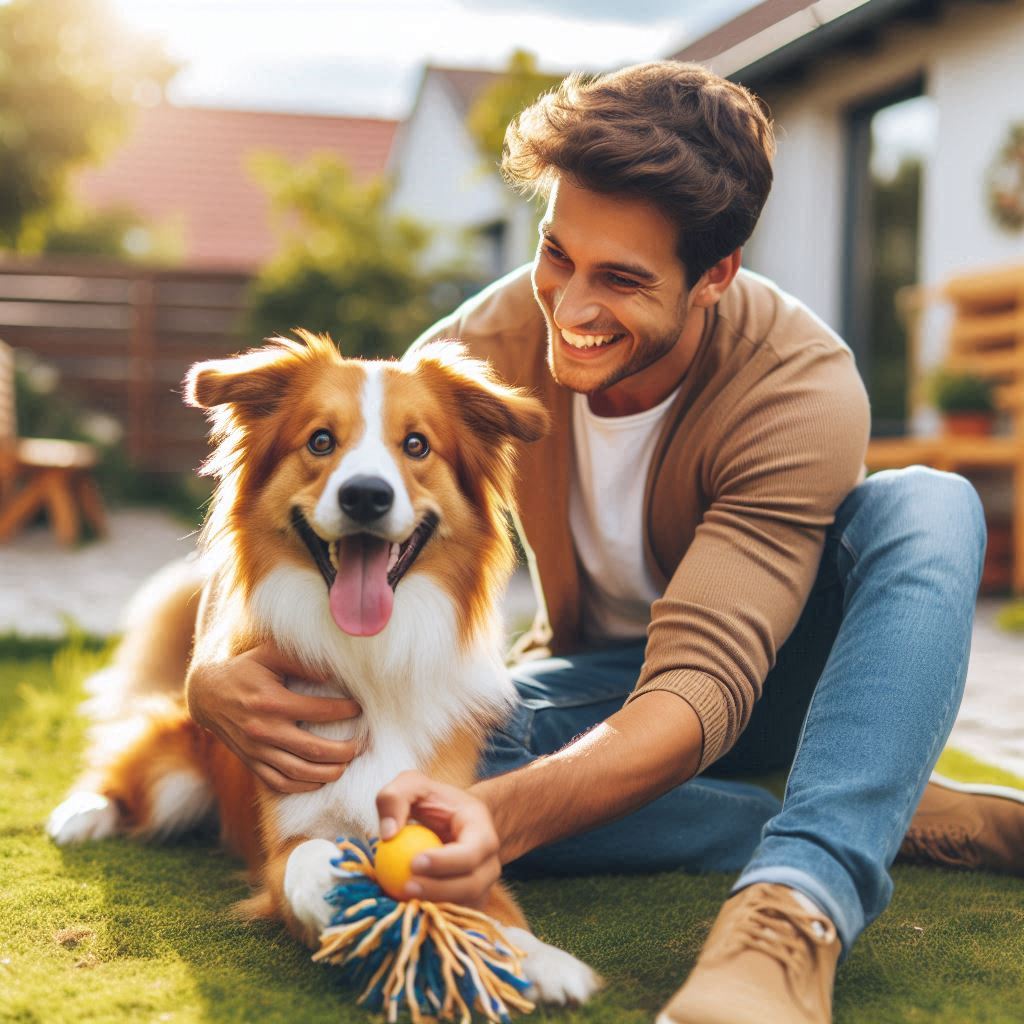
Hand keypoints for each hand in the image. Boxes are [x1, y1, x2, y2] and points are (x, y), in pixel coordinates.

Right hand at [186, 641, 360, 793]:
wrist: (207, 694)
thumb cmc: (245, 670)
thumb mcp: (270, 655)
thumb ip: (302, 661)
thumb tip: (334, 672)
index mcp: (272, 702)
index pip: (319, 711)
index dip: (346, 710)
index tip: (361, 707)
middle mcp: (264, 730)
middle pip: (315, 750)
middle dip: (345, 750)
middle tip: (363, 744)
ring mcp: (256, 751)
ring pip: (299, 772)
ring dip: (329, 772)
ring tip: (348, 764)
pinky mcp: (251, 763)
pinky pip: (279, 783)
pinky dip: (303, 786)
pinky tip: (321, 780)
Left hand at [376, 771, 500, 905]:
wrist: (456, 821)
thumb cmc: (434, 803)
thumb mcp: (413, 786)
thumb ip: (395, 798)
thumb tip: (387, 834)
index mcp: (483, 833)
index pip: (472, 853)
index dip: (446, 862)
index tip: (414, 863)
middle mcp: (489, 863)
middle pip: (472, 885)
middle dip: (440, 890)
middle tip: (406, 887)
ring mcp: (483, 887)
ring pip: (465, 906)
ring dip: (436, 907)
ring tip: (404, 900)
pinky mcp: (470, 904)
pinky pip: (455, 917)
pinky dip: (434, 917)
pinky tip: (408, 910)